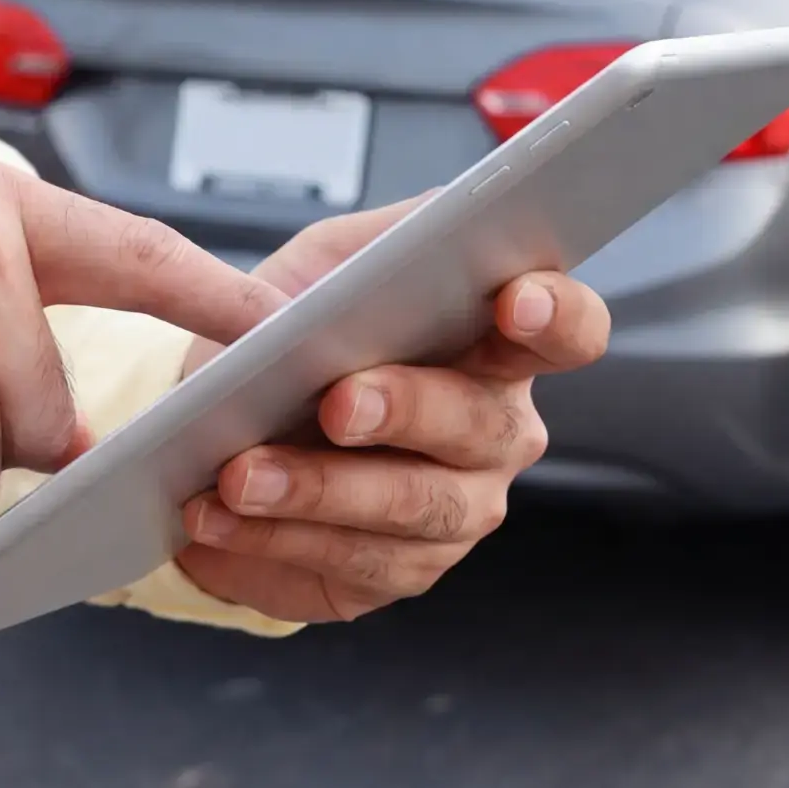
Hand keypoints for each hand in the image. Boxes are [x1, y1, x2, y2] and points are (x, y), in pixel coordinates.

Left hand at [170, 193, 610, 622]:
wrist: (220, 434)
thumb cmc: (293, 337)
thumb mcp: (326, 265)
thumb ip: (379, 243)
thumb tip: (435, 219)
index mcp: (497, 343)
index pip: (568, 328)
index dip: (555, 315)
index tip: (512, 302)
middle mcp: (498, 427)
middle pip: (483, 422)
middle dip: (407, 408)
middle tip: (335, 403)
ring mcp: (462, 504)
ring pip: (416, 503)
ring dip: (320, 488)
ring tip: (240, 474)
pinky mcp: (407, 568)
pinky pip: (357, 560)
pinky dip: (280, 536)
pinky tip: (221, 516)